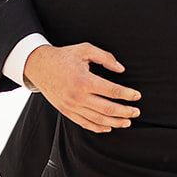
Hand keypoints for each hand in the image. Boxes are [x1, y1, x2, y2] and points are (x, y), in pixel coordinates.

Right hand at [24, 42, 140, 132]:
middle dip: (125, 112)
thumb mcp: (85, 49)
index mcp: (85, 80)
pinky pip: (84, 123)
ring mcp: (72, 106)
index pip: (112, 91)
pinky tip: (108, 127)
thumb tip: (121, 69)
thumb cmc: (64, 56)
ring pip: (98, 119)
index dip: (127, 94)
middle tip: (137, 112)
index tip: (137, 96)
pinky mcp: (66, 111)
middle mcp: (78, 96)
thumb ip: (105, 57)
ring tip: (127, 122)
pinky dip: (98, 127)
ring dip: (115, 122)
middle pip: (108, 109)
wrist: (39, 66)